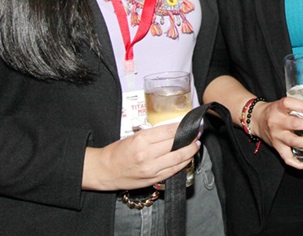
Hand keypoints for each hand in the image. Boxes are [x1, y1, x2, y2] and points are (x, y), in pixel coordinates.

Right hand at [82, 121, 198, 190]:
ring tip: (195, 145)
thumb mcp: (134, 136)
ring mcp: (151, 169)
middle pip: (177, 144)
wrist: (105, 170)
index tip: (191, 124)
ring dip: (190, 151)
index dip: (184, 127)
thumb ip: (154, 134)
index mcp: (142, 140)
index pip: (170, 131)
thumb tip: (174, 129)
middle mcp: (147, 155)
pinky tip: (187, 158)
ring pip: (179, 158)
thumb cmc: (118, 152)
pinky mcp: (153, 179)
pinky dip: (183, 163)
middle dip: (190, 138)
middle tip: (197, 133)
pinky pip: (173, 171)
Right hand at [250, 97, 302, 169]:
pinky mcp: (277, 147)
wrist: (256, 120)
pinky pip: (288, 159)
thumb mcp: (282, 103)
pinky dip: (299, 164)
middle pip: (295, 124)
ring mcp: (277, 136)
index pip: (289, 104)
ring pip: (294, 142)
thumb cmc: (273, 111)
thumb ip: (297, 105)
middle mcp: (276, 122)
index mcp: (278, 108)